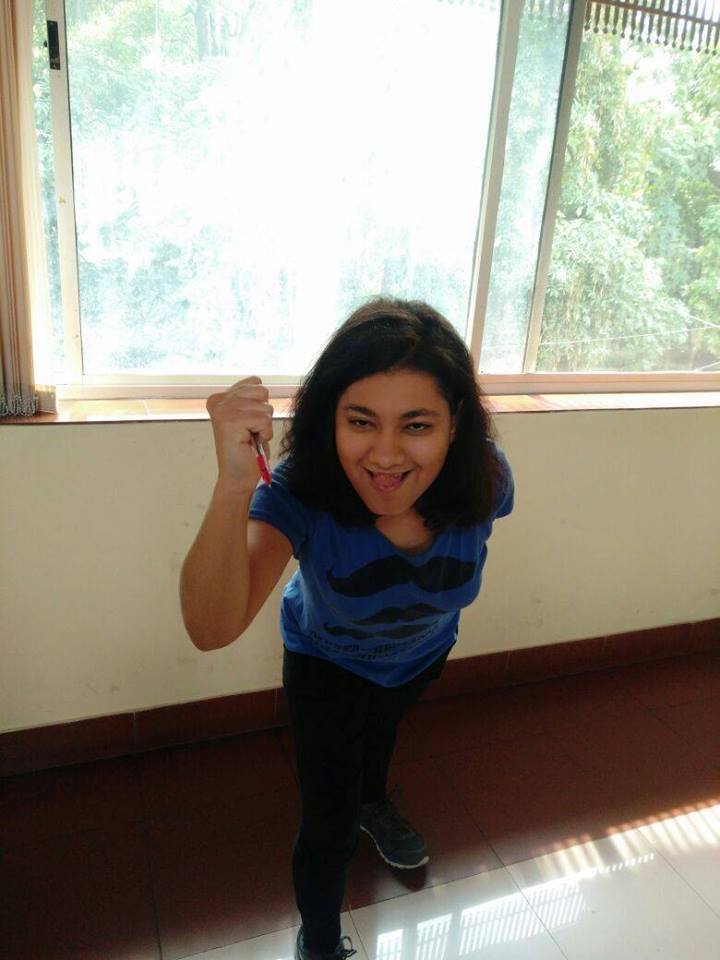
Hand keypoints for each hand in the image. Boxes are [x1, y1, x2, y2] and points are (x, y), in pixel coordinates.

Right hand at [206, 376, 272, 492]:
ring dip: (264, 426)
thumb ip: (251, 397)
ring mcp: (223, 410)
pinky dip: (264, 434)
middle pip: (262, 392)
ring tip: (249, 438)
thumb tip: (259, 382)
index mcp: (220, 397)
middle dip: (263, 414)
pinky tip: (250, 443)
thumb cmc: (247, 450)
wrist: (238, 477)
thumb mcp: (250, 415)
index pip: (255, 382)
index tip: (248, 423)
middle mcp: (218, 401)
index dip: (260, 405)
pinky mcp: (230, 422)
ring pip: (265, 407)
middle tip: (250, 431)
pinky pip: (264, 420)